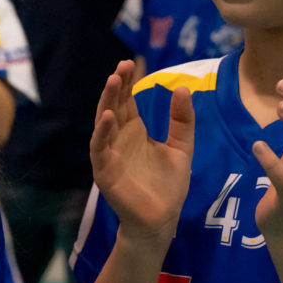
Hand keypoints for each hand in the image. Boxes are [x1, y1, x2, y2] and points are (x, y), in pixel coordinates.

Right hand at [89, 60, 193, 244]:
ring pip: (103, 123)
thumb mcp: (182, 147)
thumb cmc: (168, 186)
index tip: (132, 62)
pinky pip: (100, 149)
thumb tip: (182, 88)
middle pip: (114, 106)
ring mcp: (110, 154)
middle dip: (116, 86)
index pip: (128, 101)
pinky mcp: (105, 172)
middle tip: (121, 67)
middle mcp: (119, 139)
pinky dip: (102, 133)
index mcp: (134, 131)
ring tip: (112, 82)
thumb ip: (182, 120)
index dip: (128, 82)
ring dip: (106, 102)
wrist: (162, 220)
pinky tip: (108, 117)